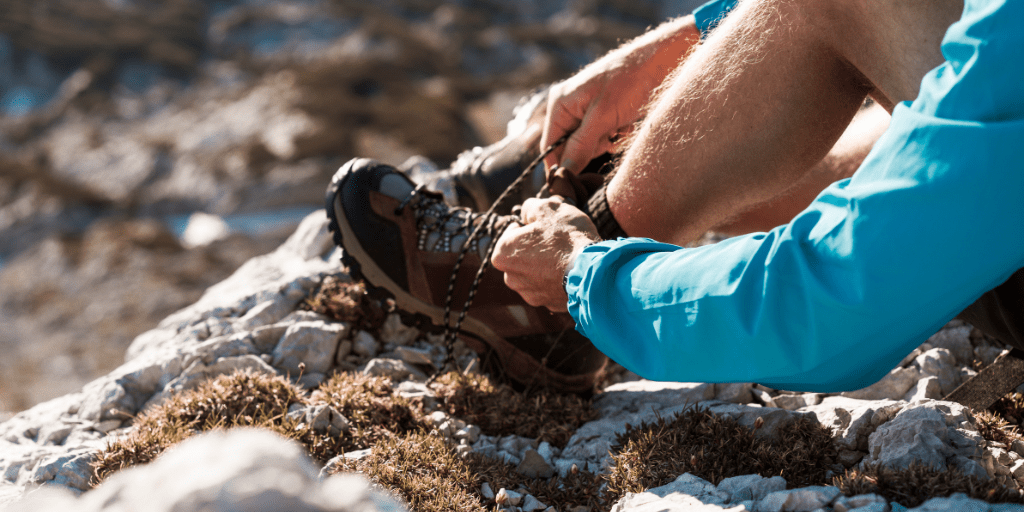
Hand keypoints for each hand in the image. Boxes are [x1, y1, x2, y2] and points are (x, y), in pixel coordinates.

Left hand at [491, 197, 600, 311]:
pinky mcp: (548, 304)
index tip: (543, 225)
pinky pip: (550, 287)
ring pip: (535, 273)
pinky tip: (571, 270)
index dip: (528, 225)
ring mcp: (529, 294)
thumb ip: (530, 207)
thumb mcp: (548, 208)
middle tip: (556, 239)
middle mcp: (510, 278)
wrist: (592, 271)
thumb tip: (527, 211)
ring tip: (566, 255)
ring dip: (545, 265)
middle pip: (521, 255)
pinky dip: (557, 279)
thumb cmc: (567, 237)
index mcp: (503, 253)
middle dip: (535, 248)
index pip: (510, 232)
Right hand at [541, 17, 700, 174]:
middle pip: (570, 148)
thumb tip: (563, 172)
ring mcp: (586, 110)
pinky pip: (603, 137)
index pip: (550, 147)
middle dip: (592, 149)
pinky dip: (616, 136)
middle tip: (611, 136)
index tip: (575, 185)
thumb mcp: (604, 117)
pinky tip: (627, 124)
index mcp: (560, 104)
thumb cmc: (631, 81)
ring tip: (622, 126)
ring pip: (589, 145)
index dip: (561, 167)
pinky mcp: (604, 114)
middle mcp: (569, 107)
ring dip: (607, 142)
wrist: (663, 60)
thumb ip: (581, 145)